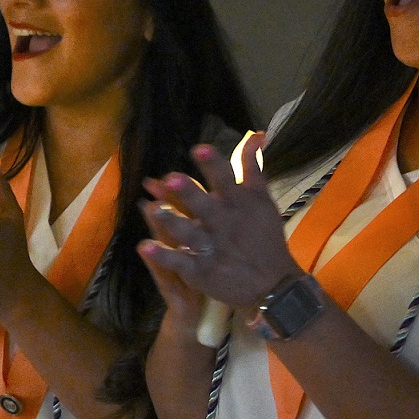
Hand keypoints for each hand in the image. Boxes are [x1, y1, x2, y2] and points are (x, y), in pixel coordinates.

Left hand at [137, 134, 299, 310]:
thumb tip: (255, 134)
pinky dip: (163, 256)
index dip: (213, 165)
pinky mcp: (200, 271)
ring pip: (188, 233)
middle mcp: (222, 223)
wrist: (272, 283)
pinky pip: (179, 262)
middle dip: (189, 193)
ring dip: (171, 222)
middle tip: (172, 179)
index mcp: (237, 203)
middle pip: (204, 205)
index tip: (199, 148)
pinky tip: (145, 246)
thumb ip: (253, 167)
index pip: (225, 179)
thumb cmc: (264, 236)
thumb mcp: (262, 199)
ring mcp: (210, 248)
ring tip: (152, 209)